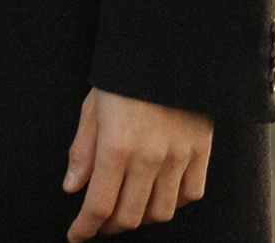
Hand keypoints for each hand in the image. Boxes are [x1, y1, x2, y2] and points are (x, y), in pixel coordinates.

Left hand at [65, 89, 211, 237]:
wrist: (169, 50)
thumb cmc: (123, 78)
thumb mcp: (92, 108)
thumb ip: (82, 151)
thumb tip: (72, 188)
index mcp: (117, 146)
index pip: (99, 205)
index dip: (85, 228)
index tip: (76, 236)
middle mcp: (149, 157)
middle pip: (129, 216)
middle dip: (109, 226)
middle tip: (99, 221)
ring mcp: (179, 157)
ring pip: (161, 213)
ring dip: (141, 218)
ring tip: (128, 207)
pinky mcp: (201, 152)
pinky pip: (190, 195)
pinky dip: (173, 203)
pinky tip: (159, 193)